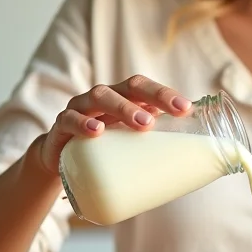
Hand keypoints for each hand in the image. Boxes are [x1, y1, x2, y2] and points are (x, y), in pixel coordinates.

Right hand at [37, 75, 192, 175]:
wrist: (59, 160)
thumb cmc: (104, 149)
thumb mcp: (127, 145)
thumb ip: (152, 146)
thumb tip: (191, 164)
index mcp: (123, 99)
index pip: (145, 88)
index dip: (165, 94)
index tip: (186, 108)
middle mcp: (104, 98)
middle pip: (128, 87)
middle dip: (151, 97)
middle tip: (168, 116)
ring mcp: (81, 108)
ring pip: (100, 96)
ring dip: (123, 108)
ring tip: (141, 124)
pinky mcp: (61, 127)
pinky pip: (70, 119)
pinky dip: (83, 123)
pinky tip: (96, 131)